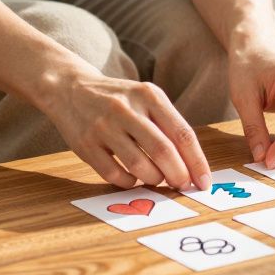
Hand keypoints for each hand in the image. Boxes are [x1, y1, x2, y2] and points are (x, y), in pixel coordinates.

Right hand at [43, 71, 211, 190]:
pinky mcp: (85, 144)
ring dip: (153, 179)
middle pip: (163, 151)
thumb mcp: (145, 98)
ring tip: (156, 178)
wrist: (70, 88)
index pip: (182, 134)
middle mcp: (126, 109)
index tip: (204, 183)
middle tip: (182, 185)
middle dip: (178, 175)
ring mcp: (104, 127)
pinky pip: (114, 174)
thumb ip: (168, 125)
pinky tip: (132, 178)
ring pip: (139, 166)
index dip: (196, 162)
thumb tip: (192, 166)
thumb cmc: (119, 99)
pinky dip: (129, 182)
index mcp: (149, 95)